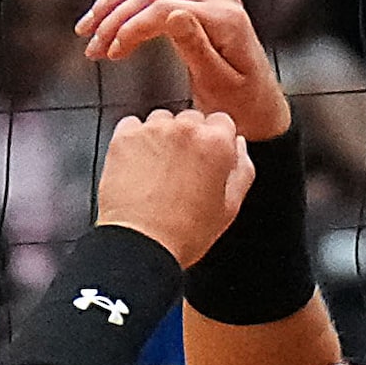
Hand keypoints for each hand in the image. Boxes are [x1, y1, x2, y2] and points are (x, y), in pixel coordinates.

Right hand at [79, 0, 291, 140]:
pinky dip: (127, 4)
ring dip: (114, 5)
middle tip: (90, 48)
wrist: (260, 105)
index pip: (164, 8)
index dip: (131, 28)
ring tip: (87, 32)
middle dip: (114, 17)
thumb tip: (173, 14)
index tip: (110, 55)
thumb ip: (196, 47)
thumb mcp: (218, 83)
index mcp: (224, 17)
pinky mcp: (198, 1)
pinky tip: (107, 25)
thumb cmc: (240, 104)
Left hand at [97, 109, 255, 267]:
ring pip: (160, 121)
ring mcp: (153, 131)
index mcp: (216, 142)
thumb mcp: (229, 208)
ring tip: (155, 172)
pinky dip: (132, 141)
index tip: (203, 158)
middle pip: (190, 119)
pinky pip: (130, 126)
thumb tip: (238, 145)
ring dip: (160, 138)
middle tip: (178, 171)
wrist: (139, 245)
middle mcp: (185, 130)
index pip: (221, 122)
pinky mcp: (123, 138)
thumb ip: (242, 169)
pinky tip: (135, 166)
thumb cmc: (182, 234)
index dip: (212, 142)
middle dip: (186, 139)